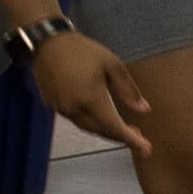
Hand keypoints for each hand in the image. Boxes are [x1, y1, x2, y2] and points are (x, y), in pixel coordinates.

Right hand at [29, 32, 151, 156]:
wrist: (46, 43)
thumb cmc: (83, 51)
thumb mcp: (113, 65)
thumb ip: (128, 90)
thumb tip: (144, 110)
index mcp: (91, 99)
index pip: (114, 127)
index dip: (131, 140)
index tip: (146, 150)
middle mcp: (74, 109)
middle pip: (101, 131)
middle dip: (121, 137)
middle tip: (139, 137)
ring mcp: (61, 109)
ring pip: (88, 127)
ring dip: (107, 131)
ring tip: (126, 129)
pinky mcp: (53, 105)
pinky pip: (77, 120)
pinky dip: (93, 123)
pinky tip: (103, 118)